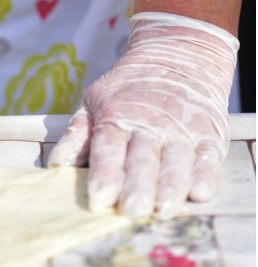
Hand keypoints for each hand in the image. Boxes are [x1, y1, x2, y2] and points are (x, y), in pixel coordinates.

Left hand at [48, 13, 237, 219]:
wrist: (178, 55)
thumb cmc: (128, 87)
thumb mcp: (94, 100)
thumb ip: (77, 134)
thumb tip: (56, 163)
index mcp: (117, 117)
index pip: (109, 149)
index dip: (105, 174)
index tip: (99, 199)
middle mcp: (150, 124)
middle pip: (143, 160)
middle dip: (137, 186)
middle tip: (131, 210)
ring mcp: (182, 129)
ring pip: (176, 162)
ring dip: (171, 187)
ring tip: (164, 209)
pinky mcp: (210, 134)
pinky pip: (208, 158)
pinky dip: (205, 176)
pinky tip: (199, 193)